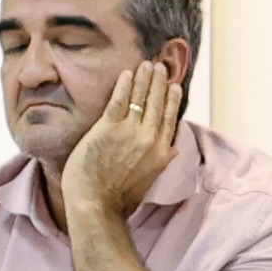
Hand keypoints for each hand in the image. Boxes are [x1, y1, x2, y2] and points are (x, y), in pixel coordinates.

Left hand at [58, 59, 180, 231]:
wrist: (96, 205)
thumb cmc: (119, 199)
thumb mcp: (149, 181)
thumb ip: (161, 162)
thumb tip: (173, 150)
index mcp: (161, 153)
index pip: (170, 118)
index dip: (172, 100)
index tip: (174, 86)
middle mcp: (149, 139)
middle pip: (157, 103)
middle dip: (159, 82)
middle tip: (160, 66)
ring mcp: (129, 132)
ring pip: (140, 98)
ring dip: (144, 79)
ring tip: (146, 65)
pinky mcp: (107, 128)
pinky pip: (119, 101)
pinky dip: (124, 86)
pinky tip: (126, 74)